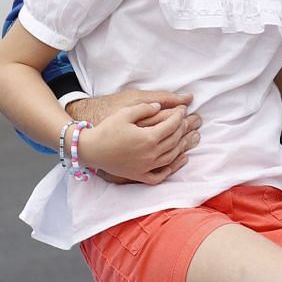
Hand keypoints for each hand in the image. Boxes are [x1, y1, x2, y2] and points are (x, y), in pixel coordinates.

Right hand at [75, 92, 199, 183]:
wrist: (90, 150)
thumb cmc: (106, 130)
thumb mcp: (125, 113)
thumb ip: (144, 108)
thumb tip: (159, 106)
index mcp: (149, 138)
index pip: (172, 125)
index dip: (179, 116)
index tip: (182, 109)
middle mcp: (151, 154)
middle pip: (174, 140)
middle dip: (183, 129)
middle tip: (188, 121)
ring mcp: (146, 167)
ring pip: (172, 157)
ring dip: (183, 146)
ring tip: (190, 137)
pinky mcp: (140, 175)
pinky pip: (161, 175)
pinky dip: (173, 168)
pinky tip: (180, 160)